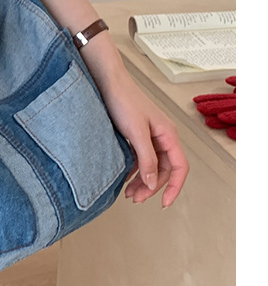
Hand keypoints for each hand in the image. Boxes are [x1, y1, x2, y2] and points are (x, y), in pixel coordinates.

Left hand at [91, 58, 189, 207]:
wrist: (107, 82)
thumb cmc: (123, 100)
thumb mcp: (136, 133)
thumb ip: (147, 159)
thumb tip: (154, 183)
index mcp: (168, 135)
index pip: (179, 167)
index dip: (174, 187)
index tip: (163, 203)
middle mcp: (162, 136)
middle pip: (164, 169)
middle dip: (152, 187)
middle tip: (136, 199)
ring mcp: (150, 136)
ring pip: (151, 166)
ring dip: (142, 181)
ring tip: (129, 194)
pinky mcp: (137, 135)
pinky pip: (140, 158)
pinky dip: (134, 170)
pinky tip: (124, 178)